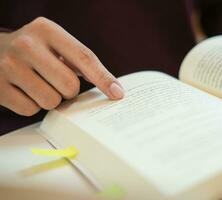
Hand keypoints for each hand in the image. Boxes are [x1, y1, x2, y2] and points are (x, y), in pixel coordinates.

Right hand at [0, 17, 123, 115]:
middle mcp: (26, 45)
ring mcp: (9, 66)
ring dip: (51, 99)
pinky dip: (33, 105)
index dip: (103, 78)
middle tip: (57, 81)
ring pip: (51, 101)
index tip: (117, 93)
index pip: (83, 57)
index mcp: (46, 30)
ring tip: (39, 84)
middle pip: (69, 86)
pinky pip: (31, 110)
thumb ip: (81, 61)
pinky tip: (25, 90)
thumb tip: (112, 87)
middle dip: (69, 91)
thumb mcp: (55, 44)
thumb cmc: (35, 51)